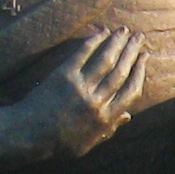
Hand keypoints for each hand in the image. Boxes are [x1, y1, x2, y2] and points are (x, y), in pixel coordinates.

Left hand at [26, 30, 148, 158]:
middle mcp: (97, 101)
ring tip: (125, 30)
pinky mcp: (64, 76)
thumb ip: (109, 129)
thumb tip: (128, 116)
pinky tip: (101, 32)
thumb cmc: (58, 143)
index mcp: (106, 119)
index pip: (131, 91)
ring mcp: (81, 87)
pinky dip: (94, 41)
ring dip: (117, 43)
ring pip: (106, 60)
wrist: (29, 136)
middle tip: (140, 37)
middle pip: (121, 71)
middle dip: (133, 52)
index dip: (140, 72)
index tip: (145, 58)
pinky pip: (83, 55)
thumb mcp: (88, 143)